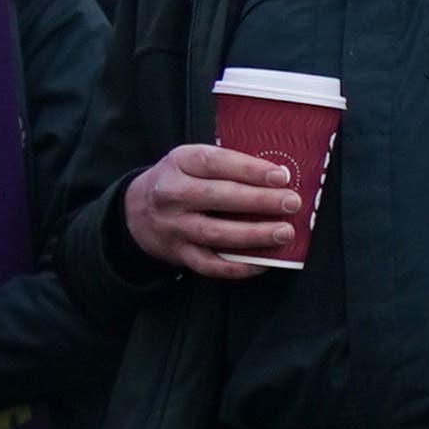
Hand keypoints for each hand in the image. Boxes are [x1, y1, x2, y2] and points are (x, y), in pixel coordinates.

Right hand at [124, 140, 313, 280]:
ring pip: (214, 233)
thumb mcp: (193, 160)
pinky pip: (209, 264)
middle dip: (259, 200)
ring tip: (284, 232)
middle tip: (292, 203)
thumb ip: (229, 165)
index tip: (281, 177)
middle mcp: (172, 194)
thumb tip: (280, 177)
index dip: (249, 169)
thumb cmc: (181, 181)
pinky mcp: (178, 253)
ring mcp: (174, 226)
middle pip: (217, 197)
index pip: (215, 162)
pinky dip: (237, 267)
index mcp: (180, 163)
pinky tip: (262, 262)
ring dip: (253, 234)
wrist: (136, 211)